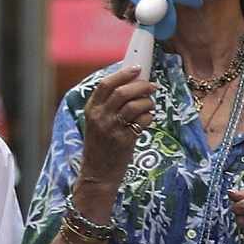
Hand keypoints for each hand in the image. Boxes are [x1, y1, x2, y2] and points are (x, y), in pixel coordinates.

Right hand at [79, 66, 157, 185]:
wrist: (97, 175)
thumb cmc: (100, 147)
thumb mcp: (96, 124)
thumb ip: (108, 106)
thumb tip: (132, 85)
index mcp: (91, 110)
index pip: (105, 84)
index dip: (122, 74)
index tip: (136, 69)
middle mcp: (99, 118)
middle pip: (122, 92)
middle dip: (140, 86)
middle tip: (151, 86)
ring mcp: (111, 130)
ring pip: (134, 106)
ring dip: (147, 102)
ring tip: (150, 104)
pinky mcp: (124, 141)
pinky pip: (142, 121)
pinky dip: (149, 116)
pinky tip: (148, 119)